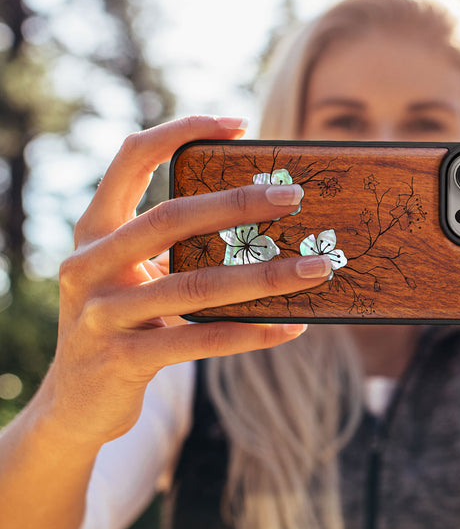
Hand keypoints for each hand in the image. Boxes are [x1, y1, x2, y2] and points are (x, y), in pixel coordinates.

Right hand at [42, 116, 331, 448]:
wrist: (75, 403)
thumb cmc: (122, 321)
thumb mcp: (134, 275)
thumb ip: (174, 246)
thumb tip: (262, 220)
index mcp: (95, 230)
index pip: (132, 158)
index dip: (182, 131)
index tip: (239, 125)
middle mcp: (90, 264)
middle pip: (171, 217)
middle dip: (238, 203)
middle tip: (293, 195)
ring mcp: (102, 313)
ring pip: (195, 285)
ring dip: (265, 276)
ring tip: (315, 268)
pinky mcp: (122, 359)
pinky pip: (201, 339)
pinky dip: (252, 332)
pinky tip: (291, 326)